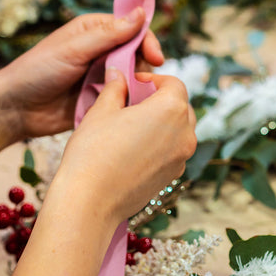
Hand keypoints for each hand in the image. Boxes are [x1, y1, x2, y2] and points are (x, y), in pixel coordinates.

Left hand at [0, 8, 162, 140]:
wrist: (14, 109)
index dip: (147, 42)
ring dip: (136, 87)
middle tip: (142, 83)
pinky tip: (128, 111)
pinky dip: (127, 104)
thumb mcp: (73, 50)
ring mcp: (101, 77)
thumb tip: (141, 14)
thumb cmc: (36, 72)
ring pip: (132, 79)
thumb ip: (108, 35)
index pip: (133, 30)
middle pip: (137, 56)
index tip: (157, 59)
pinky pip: (122, 100)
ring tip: (133, 98)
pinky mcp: (99, 101)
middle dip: (143, 68)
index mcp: (94, 31)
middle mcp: (101, 52)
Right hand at [52, 67, 196, 225]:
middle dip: (161, 100)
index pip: (173, 83)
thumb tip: (117, 75)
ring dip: (163, 123)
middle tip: (134, 102)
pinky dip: (161, 144)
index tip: (134, 83)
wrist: (91, 201)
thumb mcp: (101, 111)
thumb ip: (114, 89)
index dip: (153, 79)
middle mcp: (184, 133)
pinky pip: (173, 151)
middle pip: (181, 106)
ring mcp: (182, 158)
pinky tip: (134, 149)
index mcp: (171, 109)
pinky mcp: (173, 176)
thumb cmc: (93, 152)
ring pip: (180, 130)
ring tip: (134, 125)